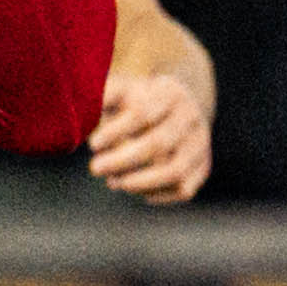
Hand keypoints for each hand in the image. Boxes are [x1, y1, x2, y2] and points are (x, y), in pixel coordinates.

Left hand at [87, 65, 209, 201]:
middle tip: (95, 168)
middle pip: (158, 144)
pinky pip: (183, 189)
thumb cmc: (138, 101)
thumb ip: (103, 97)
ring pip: (174, 171)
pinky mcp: (203, 167)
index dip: (115, 131)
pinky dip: (156, 194)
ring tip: (112, 182)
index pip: (142, 113)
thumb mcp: (122, 90)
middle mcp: (191, 117)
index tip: (92, 144)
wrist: (176, 110)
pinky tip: (133, 188)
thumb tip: (83, 109)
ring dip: (139, 182)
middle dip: (121, 160)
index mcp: (170, 93)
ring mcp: (200, 144)